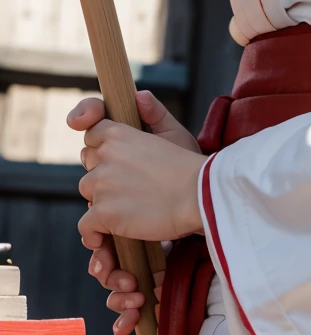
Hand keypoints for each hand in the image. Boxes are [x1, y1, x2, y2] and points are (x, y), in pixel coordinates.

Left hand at [68, 89, 206, 334]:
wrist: (201, 197)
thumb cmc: (192, 168)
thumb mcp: (176, 132)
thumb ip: (154, 113)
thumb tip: (138, 96)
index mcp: (119, 134)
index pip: (92, 134)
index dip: (102, 148)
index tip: (115, 160)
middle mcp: (105, 156)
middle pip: (88, 165)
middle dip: (104, 175)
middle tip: (129, 187)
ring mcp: (102, 185)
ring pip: (88, 193)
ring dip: (103, 201)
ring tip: (128, 209)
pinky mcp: (103, 214)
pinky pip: (85, 226)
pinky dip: (94, 234)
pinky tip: (107, 237)